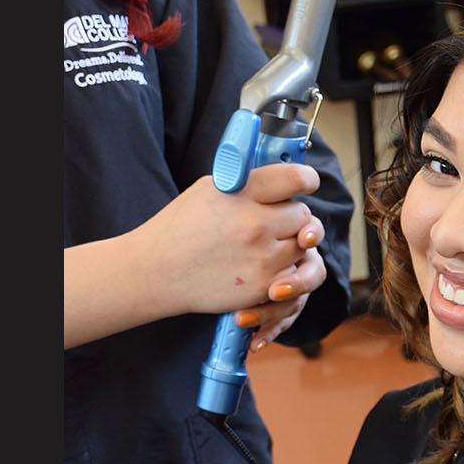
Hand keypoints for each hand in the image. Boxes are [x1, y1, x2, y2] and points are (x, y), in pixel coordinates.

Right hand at [136, 162, 327, 319]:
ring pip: (302, 246)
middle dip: (291, 217)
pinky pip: (293, 274)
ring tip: (263, 243)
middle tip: (273, 220)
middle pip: (303, 214)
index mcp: (241, 193)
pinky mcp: (261, 286)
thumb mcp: (210, 189)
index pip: (296, 179)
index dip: (307, 180)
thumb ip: (248, 182)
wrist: (156, 271)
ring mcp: (260, 258)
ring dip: (289, 244)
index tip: (307, 184)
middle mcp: (254, 224)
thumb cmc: (181, 227)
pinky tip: (259, 263)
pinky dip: (282, 269)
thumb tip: (281, 177)